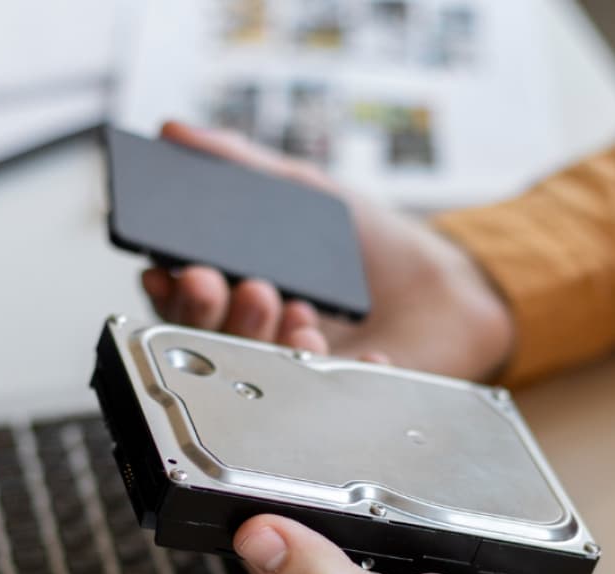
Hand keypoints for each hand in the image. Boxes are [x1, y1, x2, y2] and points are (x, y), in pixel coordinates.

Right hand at [141, 122, 515, 381]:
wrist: (451, 288)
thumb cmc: (375, 248)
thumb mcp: (307, 194)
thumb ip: (244, 166)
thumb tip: (176, 131)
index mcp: (242, 293)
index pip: (184, 301)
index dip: (167, 289)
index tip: (163, 269)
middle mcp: (258, 339)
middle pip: (204, 338)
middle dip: (202, 310)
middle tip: (213, 280)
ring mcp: (292, 374)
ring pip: (248, 367)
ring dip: (253, 332)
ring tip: (281, 299)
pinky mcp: (332, 401)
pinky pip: (310, 396)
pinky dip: (313, 362)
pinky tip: (322, 341)